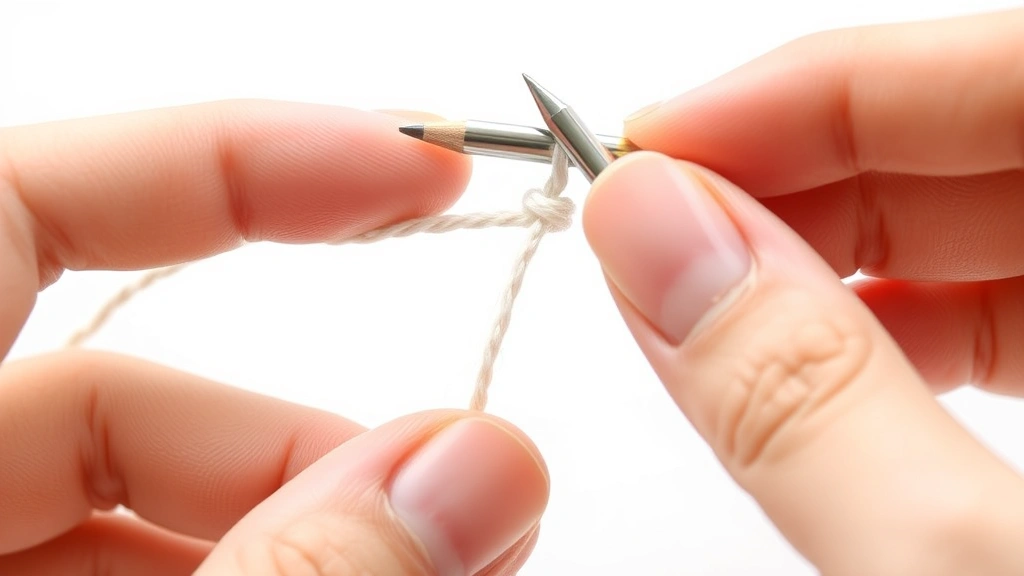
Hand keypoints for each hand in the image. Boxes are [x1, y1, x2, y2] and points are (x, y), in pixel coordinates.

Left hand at [0, 101, 548, 574]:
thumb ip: (294, 571)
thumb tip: (474, 473)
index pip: (23, 203)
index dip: (229, 162)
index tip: (414, 172)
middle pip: (113, 392)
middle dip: (305, 435)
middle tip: (457, 491)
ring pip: (131, 499)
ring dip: (301, 518)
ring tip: (427, 567)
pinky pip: (123, 574)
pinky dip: (249, 571)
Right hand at [583, 8, 1023, 574]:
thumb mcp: (963, 566)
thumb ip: (804, 398)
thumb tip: (649, 230)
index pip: (1020, 72)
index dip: (826, 89)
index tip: (658, 143)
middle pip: (990, 144)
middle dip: (799, 175)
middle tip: (649, 223)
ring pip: (986, 237)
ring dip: (824, 260)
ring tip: (692, 296)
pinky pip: (1002, 329)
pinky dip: (882, 340)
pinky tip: (795, 369)